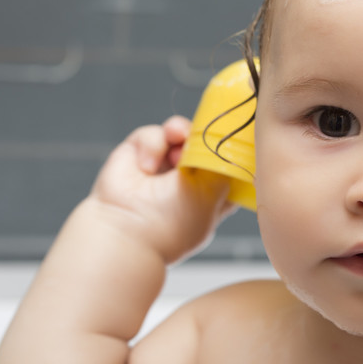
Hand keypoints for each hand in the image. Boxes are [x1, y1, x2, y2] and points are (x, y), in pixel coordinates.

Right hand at [88, 116, 233, 261]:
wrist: (128, 231)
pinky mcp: (137, 155)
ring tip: (177, 139)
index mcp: (209, 196)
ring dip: (180, 131)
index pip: (225, 165)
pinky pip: (151, 135)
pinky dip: (152, 146)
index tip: (234, 138)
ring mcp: (161, 167)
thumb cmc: (174, 222)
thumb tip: (227, 142)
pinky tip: (147, 168)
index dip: (230, 149)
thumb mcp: (214, 193)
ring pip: (179, 132)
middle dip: (205, 135)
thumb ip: (226, 163)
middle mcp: (186, 180)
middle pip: (203, 143)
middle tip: (204, 136)